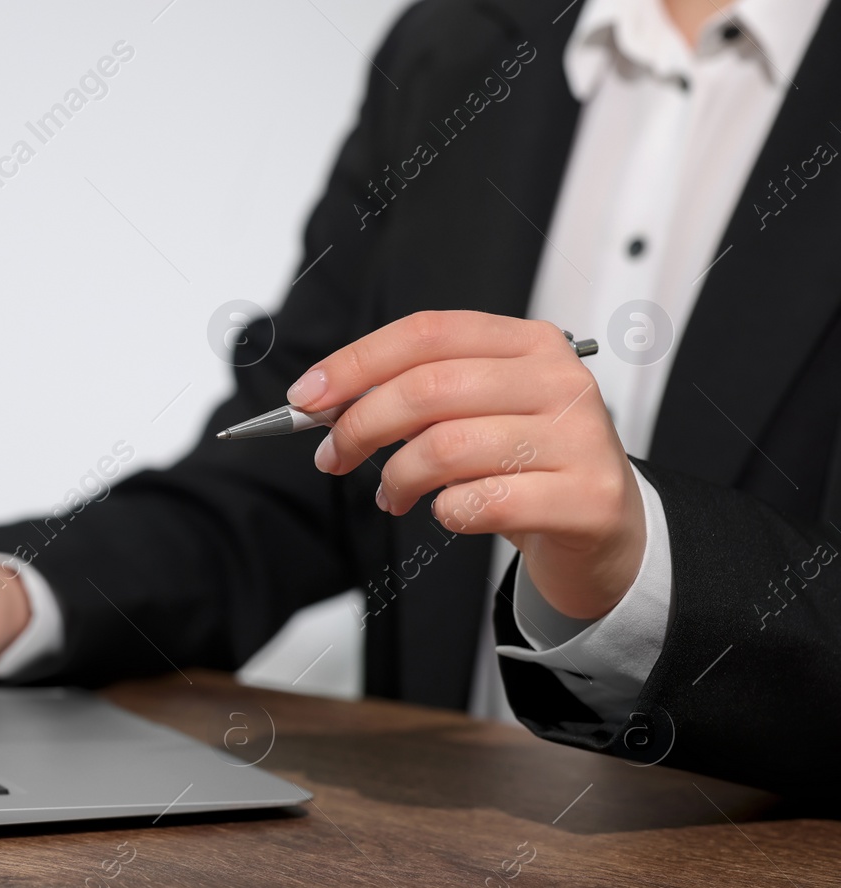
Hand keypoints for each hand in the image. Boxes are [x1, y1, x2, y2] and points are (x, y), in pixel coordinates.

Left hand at [288, 311, 645, 620]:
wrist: (605, 528)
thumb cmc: (529, 465)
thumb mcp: (476, 413)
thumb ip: (414, 396)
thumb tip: (327, 401)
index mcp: (528, 344)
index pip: (426, 333)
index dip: (356, 363)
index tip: (307, 398)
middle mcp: (558, 381)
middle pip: (428, 389)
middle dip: (360, 426)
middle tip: (334, 456)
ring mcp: (578, 438)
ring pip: (447, 447)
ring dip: (397, 478)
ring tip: (392, 495)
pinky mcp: (586, 498)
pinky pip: (483, 503)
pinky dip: (446, 512)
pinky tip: (448, 512)